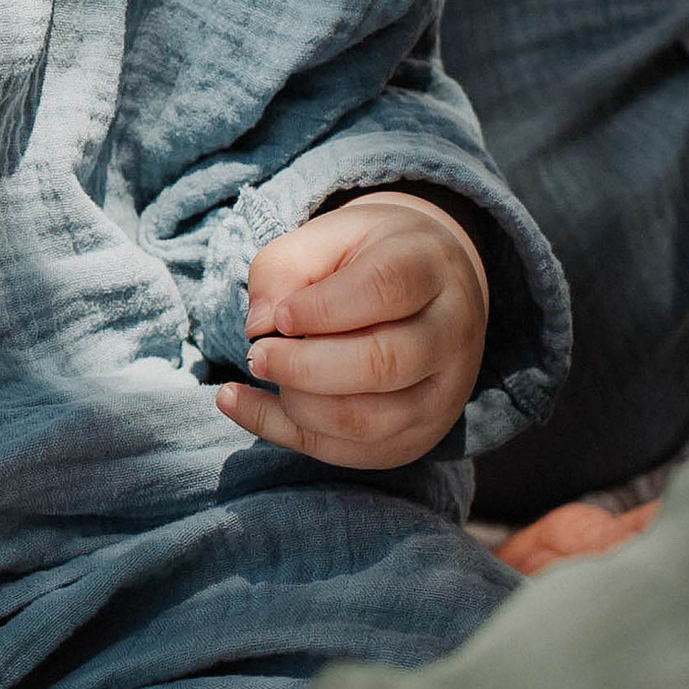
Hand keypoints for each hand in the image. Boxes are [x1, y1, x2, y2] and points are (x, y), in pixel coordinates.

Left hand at [221, 190, 488, 467]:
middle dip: (304, 366)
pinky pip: (346, 453)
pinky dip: (281, 432)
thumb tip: (260, 325)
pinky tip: (238, 402)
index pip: (384, 288)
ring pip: (367, 420)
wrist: (428, 291)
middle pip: (382, 364)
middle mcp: (450, 335)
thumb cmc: (368, 259)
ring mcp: (440, 395)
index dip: (322, 307)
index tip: (280, 316)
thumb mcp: (328, 236)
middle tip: (258, 353)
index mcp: (431, 268)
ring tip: (261, 370)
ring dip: (297, 404)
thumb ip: (284, 267)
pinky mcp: (414, 438)